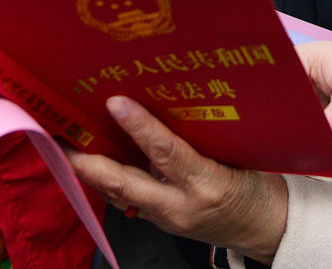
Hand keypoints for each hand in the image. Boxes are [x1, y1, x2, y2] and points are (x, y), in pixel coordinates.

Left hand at [66, 97, 286, 264]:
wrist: (268, 228)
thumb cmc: (258, 187)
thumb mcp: (239, 156)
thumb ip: (203, 137)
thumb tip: (168, 103)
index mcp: (207, 183)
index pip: (166, 153)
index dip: (139, 126)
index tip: (116, 103)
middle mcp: (180, 205)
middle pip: (125, 183)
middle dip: (89, 163)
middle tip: (63, 138)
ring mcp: (167, 219)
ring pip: (118, 194)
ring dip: (93, 172)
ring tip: (70, 144)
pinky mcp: (161, 223)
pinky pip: (128, 200)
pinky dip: (110, 181)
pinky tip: (97, 164)